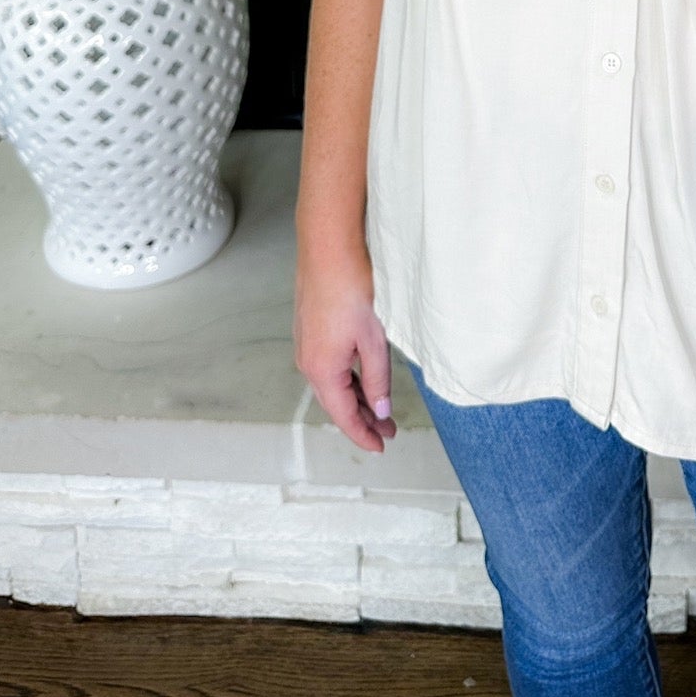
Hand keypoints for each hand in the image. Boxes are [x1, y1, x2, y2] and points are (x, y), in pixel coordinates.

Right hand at [294, 245, 397, 452]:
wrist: (328, 250)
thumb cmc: (351, 289)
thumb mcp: (373, 339)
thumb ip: (377, 379)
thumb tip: (379, 411)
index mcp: (322, 369)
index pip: (343, 415)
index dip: (362, 434)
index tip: (381, 447)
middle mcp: (308, 362)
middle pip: (336, 403)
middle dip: (362, 419)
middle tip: (388, 431)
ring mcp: (307, 346)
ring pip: (333, 385)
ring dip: (356, 399)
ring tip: (380, 410)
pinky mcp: (311, 332)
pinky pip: (329, 368)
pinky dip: (347, 380)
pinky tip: (363, 380)